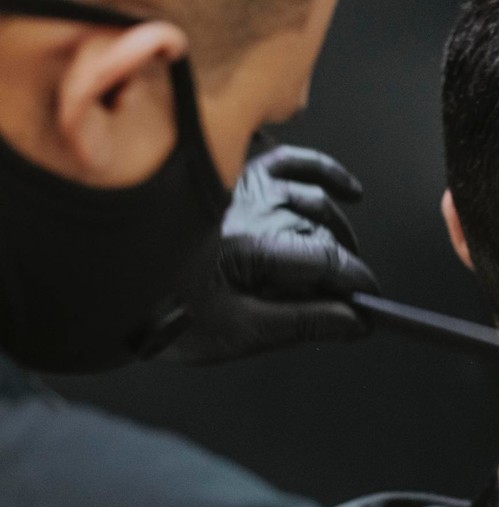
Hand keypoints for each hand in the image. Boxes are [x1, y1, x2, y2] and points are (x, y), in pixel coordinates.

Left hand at [158, 146, 378, 363]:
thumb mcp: (240, 333)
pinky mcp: (234, 174)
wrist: (109, 289)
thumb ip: (304, 324)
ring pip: (313, 197)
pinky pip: (292, 161)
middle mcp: (252, 210)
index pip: (329, 261)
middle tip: (347, 296)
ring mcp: (244, 186)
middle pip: (324, 231)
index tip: (371, 306)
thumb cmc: (166, 316)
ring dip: (335, 228)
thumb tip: (356, 322)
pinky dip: (323, 173)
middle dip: (343, 265)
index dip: (357, 284)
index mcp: (254, 249)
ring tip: (342, 257)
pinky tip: (348, 192)